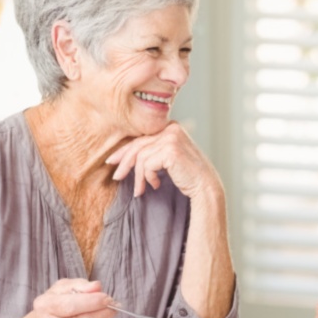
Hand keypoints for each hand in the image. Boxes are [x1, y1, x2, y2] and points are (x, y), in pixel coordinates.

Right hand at [29, 279, 116, 317]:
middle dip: (102, 312)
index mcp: (45, 306)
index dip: (92, 302)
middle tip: (113, 304)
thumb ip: (80, 285)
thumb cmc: (55, 303)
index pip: (71, 305)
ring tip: (107, 310)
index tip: (107, 297)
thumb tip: (96, 286)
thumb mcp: (63, 288)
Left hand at [106, 122, 221, 202]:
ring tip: (139, 190)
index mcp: (170, 127)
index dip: (125, 151)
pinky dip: (147, 178)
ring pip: (140, 157)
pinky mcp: (170, 150)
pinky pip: (147, 164)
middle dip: (124, 163)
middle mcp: (171, 128)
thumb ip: (153, 151)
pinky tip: (156, 185)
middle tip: (116, 177)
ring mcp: (171, 137)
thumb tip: (126, 155)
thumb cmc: (187, 175)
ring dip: (138, 177)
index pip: (141, 138)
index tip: (113, 161)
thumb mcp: (168, 158)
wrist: (205, 186)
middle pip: (138, 145)